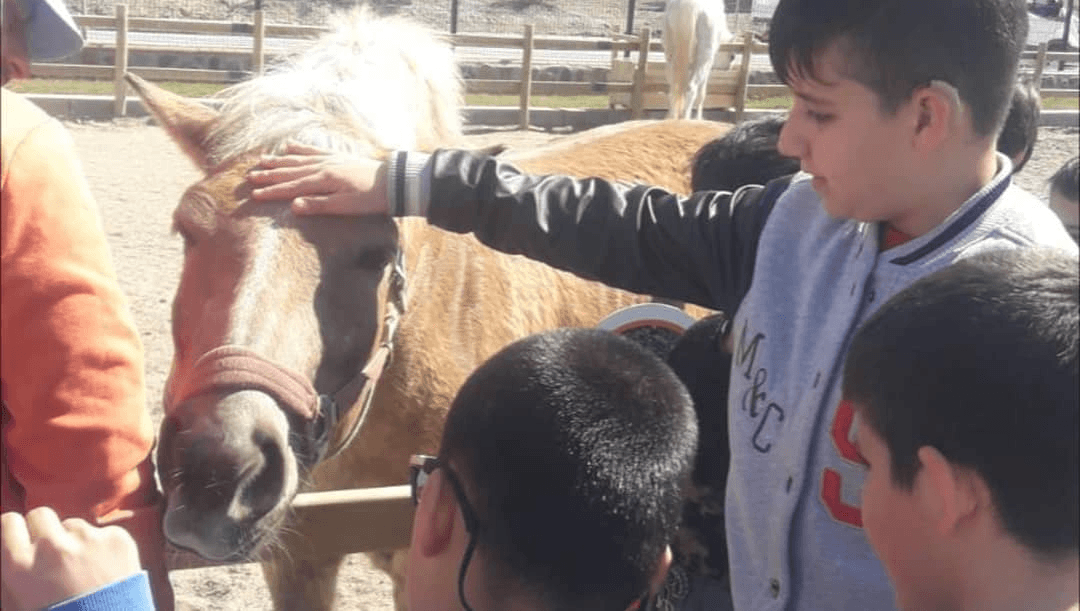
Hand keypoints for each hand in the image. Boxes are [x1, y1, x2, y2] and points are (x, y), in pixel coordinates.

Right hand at [1, 507, 142, 609]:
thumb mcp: (20, 602)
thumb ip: (14, 570)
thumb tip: (15, 548)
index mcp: (20, 565)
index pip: (9, 522)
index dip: (17, 531)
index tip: (24, 537)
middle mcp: (52, 546)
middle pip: (41, 514)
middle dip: (45, 529)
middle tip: (54, 551)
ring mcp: (88, 539)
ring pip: (74, 525)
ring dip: (76, 541)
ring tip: (84, 571)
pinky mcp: (118, 538)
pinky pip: (104, 532)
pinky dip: (104, 547)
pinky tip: (106, 571)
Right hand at [247, 142, 389, 215]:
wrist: (393, 181)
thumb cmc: (370, 198)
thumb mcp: (345, 206)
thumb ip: (319, 205)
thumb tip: (294, 206)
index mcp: (323, 180)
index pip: (291, 187)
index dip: (272, 191)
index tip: (254, 195)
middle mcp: (322, 166)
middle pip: (289, 171)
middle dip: (269, 174)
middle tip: (250, 177)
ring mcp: (329, 159)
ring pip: (297, 159)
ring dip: (278, 160)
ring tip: (261, 160)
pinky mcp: (337, 156)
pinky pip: (313, 150)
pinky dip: (299, 147)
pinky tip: (289, 145)